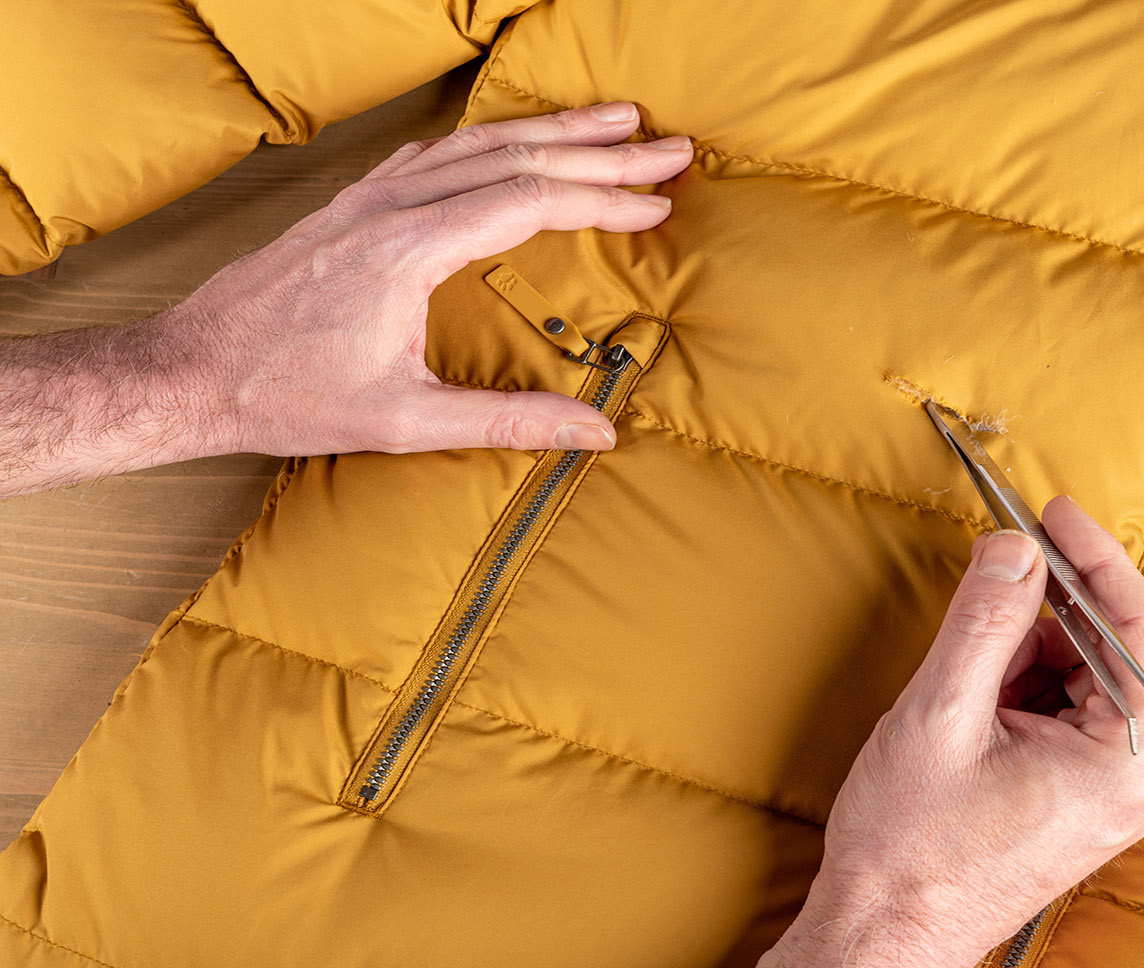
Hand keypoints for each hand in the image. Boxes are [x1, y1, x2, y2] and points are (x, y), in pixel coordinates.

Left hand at [1, 102, 693, 495]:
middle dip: (601, 150)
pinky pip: (436, 153)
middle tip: (668, 146)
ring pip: (476, 142)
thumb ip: (506, 422)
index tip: (658, 204)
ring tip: (614, 123)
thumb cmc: (287, 398)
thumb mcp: (404, 422)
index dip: (603, 199)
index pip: (530, 200)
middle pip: (515, 155)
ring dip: (552, 130)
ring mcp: (367, 198)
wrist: (188, 372)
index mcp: (409, 248)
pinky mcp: (350, 205)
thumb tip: (595, 431)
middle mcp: (390, 207)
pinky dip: (493, 139)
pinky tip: (514, 141)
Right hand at [762, 496, 1143, 966]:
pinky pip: (1068, 701)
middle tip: (984, 590)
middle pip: (1112, 644)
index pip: (1140, 625)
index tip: (1054, 512)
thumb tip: (1015, 546)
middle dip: (1042, 613)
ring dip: (1023, 651)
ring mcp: (1119, 784)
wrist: (887, 930)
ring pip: (1083, 668)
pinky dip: (1020, 682)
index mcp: (1132, 761)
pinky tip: (976, 706)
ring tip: (966, 687)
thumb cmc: (914, 850)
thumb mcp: (942, 715)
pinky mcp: (1088, 788)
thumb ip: (985, 620)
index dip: (1094, 558)